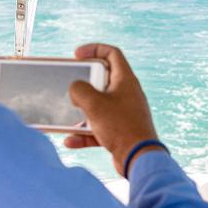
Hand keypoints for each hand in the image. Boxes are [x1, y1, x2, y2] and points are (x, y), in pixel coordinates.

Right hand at [64, 43, 159, 175]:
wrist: (138, 158)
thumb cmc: (121, 127)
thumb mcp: (93, 103)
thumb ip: (79, 89)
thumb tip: (75, 89)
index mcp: (126, 80)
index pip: (112, 54)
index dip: (94, 49)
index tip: (77, 55)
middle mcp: (127, 94)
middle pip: (102, 80)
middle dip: (84, 84)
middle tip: (73, 89)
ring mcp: (124, 113)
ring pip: (98, 106)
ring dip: (82, 111)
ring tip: (69, 115)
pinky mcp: (120, 131)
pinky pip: (98, 128)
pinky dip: (84, 133)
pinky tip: (70, 140)